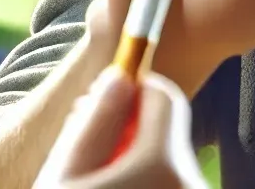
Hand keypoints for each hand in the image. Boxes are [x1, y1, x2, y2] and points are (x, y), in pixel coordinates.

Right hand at [34, 68, 205, 188]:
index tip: (106, 109)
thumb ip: (94, 123)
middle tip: (90, 163)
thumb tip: (119, 77)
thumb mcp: (63, 178)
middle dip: (132, 137)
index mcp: (161, 166)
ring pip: (169, 167)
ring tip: (99, 188)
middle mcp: (191, 185)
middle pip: (167, 135)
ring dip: (139, 170)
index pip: (163, 98)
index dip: (134, 94)